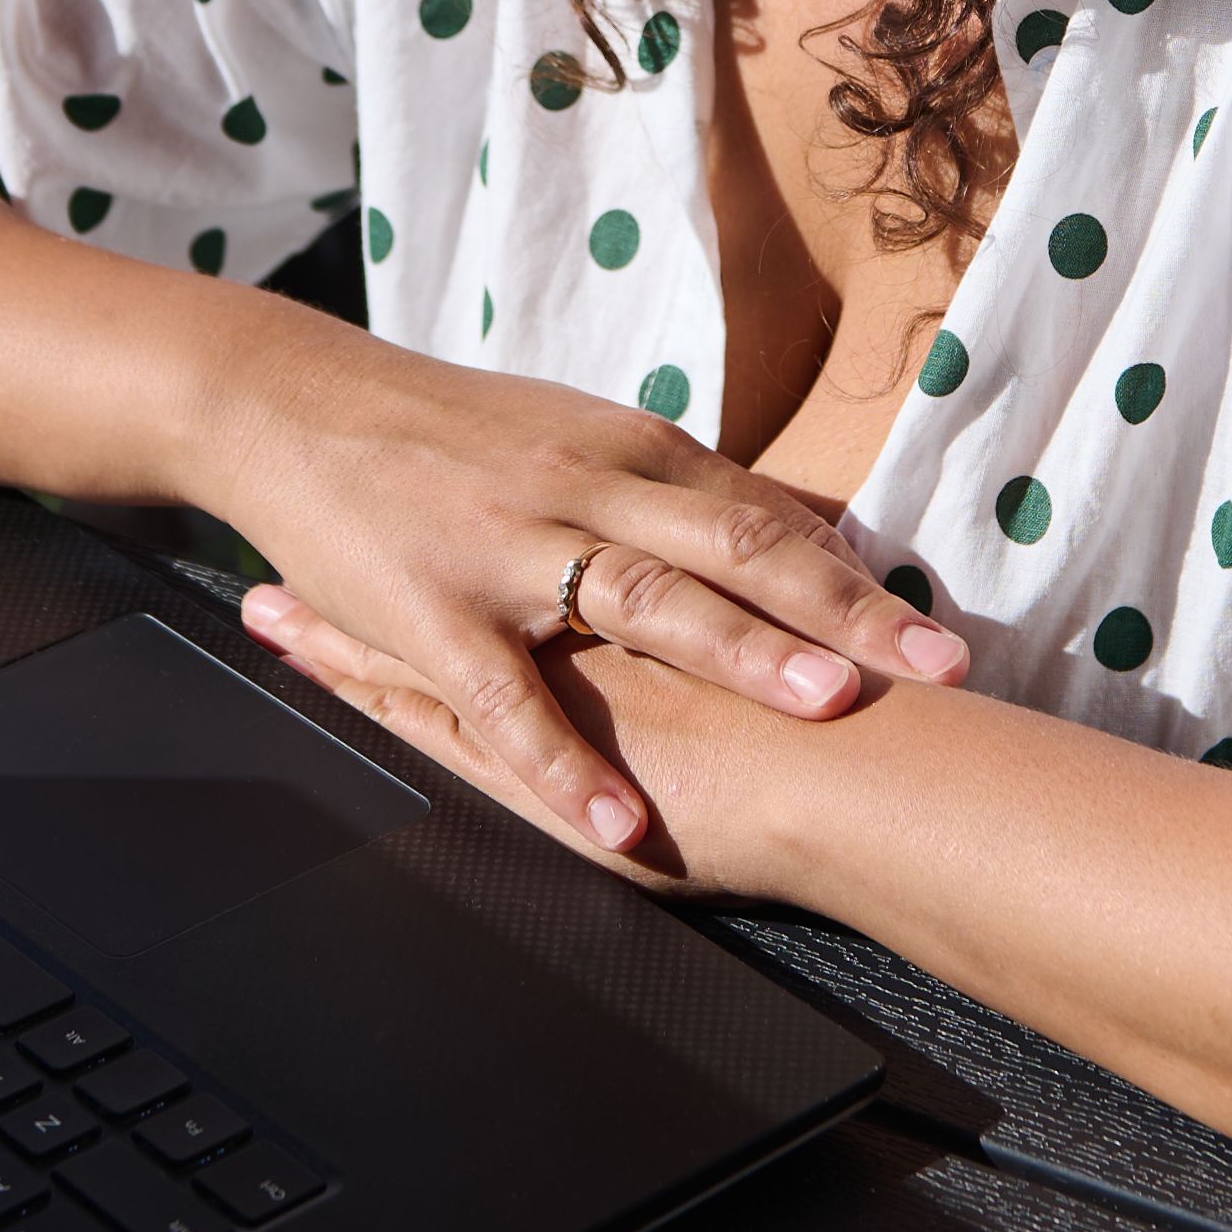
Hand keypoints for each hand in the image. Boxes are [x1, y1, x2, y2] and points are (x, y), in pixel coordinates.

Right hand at [198, 325, 965, 853]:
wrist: (292, 404)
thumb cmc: (446, 434)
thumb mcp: (579, 438)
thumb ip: (687, 486)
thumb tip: (810, 519)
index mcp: (627, 452)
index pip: (765, 516)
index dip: (857, 571)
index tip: (940, 623)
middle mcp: (586, 491)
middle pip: (738, 550)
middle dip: (845, 610)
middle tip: (938, 666)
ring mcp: (511, 552)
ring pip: (646, 603)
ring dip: (743, 653)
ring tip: (828, 706)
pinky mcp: (434, 614)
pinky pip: (510, 702)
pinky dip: (568, 767)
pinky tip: (621, 827)